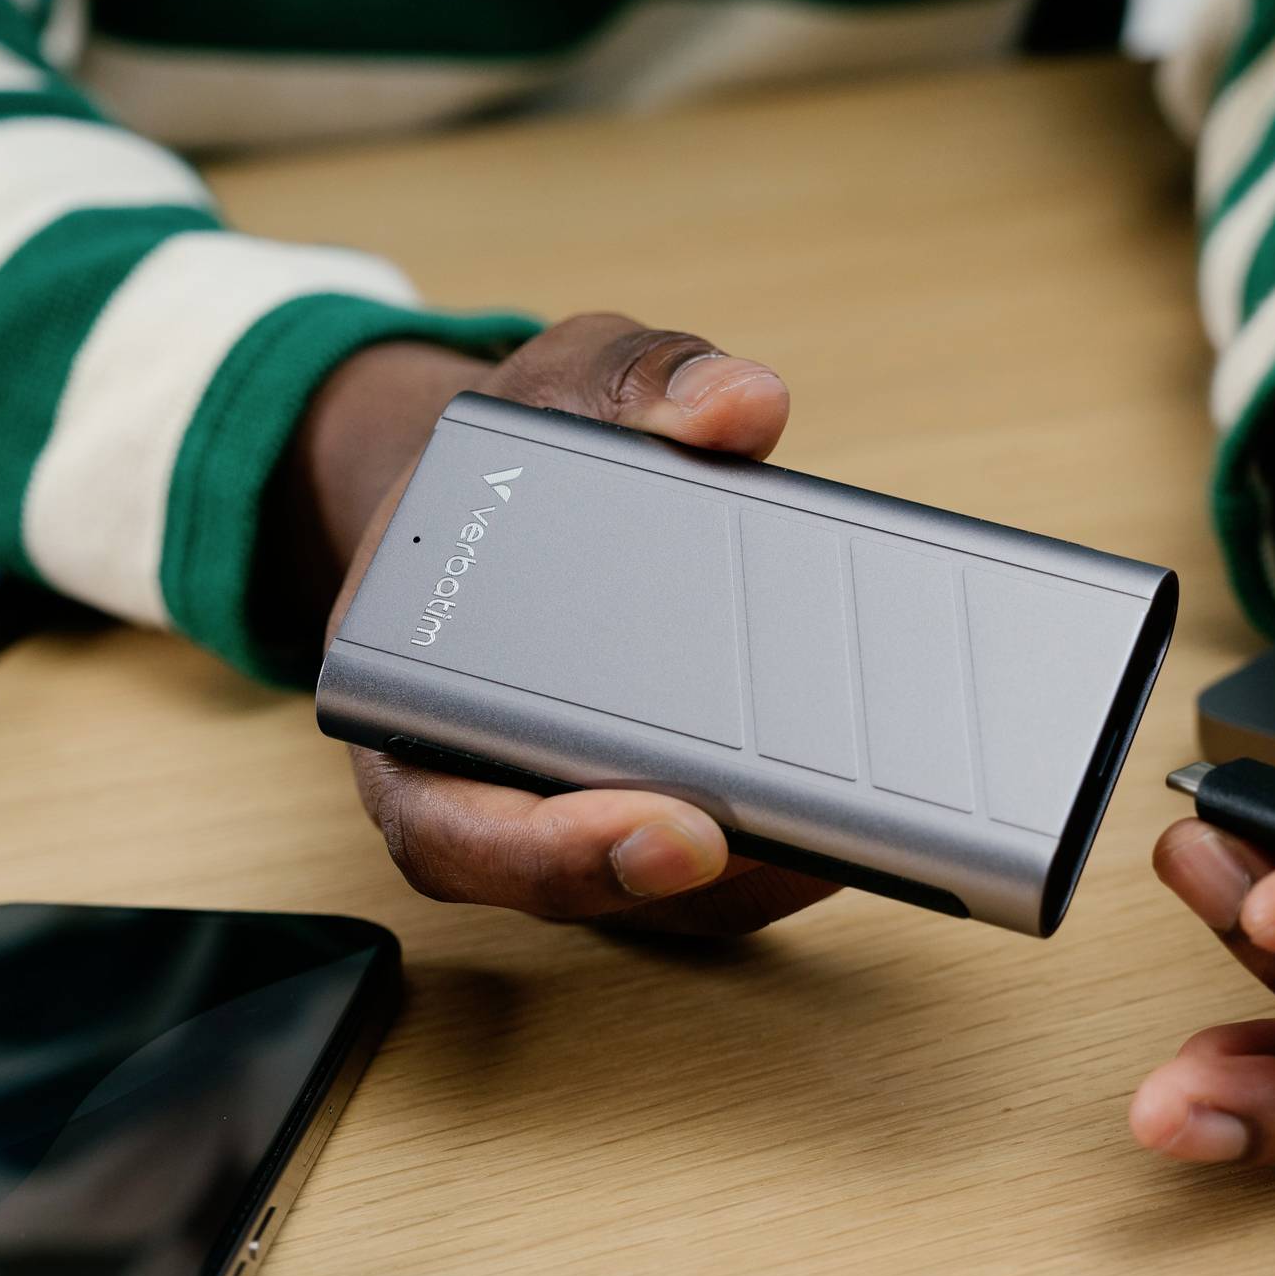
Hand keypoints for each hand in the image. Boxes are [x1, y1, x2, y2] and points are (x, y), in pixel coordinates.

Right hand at [289, 314, 841, 934]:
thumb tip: (743, 404)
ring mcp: (567, 802)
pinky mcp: (649, 807)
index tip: (677, 831)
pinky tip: (868, 801)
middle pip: (571, 887)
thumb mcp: (568, 375)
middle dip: (689, 882)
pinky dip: (782, 849)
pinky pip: (708, 869)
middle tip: (809, 841)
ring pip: (653, 901)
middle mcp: (476, 774)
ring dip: (757, 876)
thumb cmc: (522, 443)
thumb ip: (642, 374)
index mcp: (405, 692)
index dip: (555, 853)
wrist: (508, 477)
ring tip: (869, 821)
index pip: (451, 825)